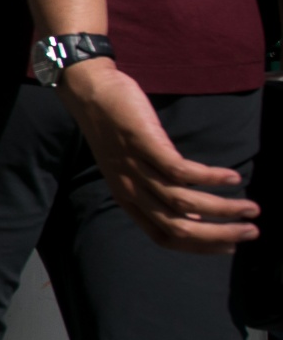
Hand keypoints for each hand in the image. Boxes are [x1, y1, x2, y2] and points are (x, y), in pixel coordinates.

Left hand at [57, 59, 258, 253]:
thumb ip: (156, 189)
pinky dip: (210, 178)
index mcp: (128, 199)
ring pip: (183, 202)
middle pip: (179, 227)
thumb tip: (194, 209)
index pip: (165, 237)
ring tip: (251, 206)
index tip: (230, 247)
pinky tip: (232, 177)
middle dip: (219, 234)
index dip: (200, 246)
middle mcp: (131, 189)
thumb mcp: (130, 168)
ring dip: (222, 208)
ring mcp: (136, 167)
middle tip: (250, 232)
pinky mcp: (143, 144)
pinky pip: (180, 171)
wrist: (90, 92)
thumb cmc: (115, 129)